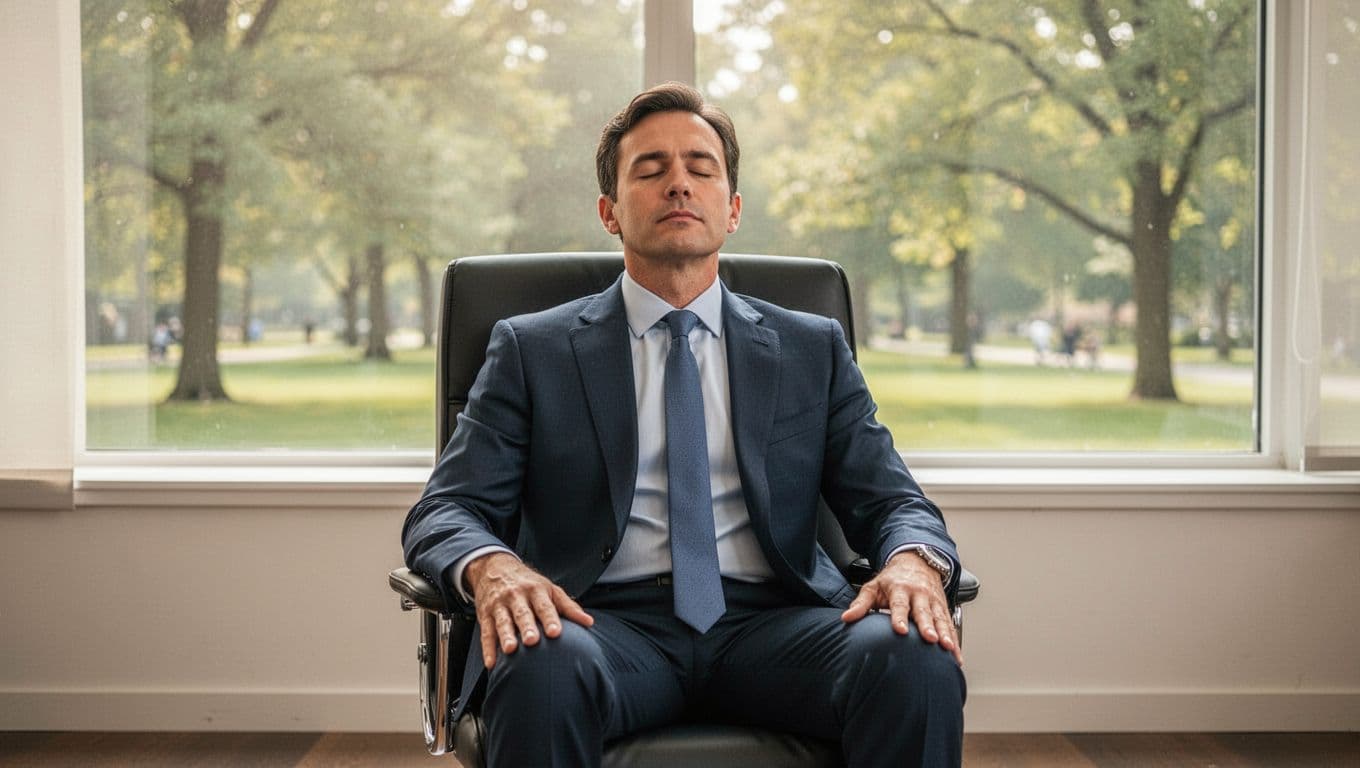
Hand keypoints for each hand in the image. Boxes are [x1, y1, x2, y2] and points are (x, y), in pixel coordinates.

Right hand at [463, 552, 593, 668]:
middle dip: (527, 627)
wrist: (494, 567)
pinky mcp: (485, 615)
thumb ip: (568, 607)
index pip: (544, 606)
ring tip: (510, 649)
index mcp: (536, 590)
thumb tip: (589, 622)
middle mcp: (516, 596)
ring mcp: (499, 605)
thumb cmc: (528, 583)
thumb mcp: (549, 589)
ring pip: (503, 622)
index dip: (550, 619)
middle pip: (522, 613)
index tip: (555, 632)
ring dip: (506, 636)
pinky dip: (487, 648)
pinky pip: (486, 632)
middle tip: (532, 640)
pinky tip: (491, 663)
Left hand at [841, 550, 962, 664]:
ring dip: (945, 634)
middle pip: (924, 612)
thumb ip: (861, 604)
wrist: (916, 562)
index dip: (900, 617)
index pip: (899, 605)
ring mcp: (933, 602)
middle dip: (927, 626)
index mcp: (900, 589)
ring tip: (948, 649)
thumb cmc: (892, 578)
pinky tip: (956, 655)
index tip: (900, 630)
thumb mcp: (873, 586)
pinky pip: (950, 626)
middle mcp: (919, 595)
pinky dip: (954, 641)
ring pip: (940, 619)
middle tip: (931, 639)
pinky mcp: (943, 609)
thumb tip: (846, 618)